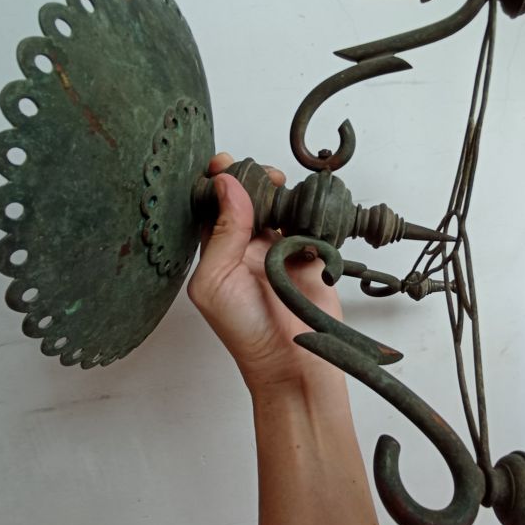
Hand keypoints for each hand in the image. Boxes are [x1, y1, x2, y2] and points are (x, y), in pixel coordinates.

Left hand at [188, 153, 343, 392]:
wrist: (291, 362)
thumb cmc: (245, 330)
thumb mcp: (215, 281)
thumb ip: (222, 233)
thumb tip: (228, 185)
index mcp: (217, 251)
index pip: (213, 205)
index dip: (217, 181)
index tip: (224, 162)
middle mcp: (247, 247)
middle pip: (249, 198)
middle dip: (253, 178)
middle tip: (263, 175)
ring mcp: (280, 250)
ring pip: (280, 206)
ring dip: (281, 192)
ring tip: (282, 187)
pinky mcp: (310, 256)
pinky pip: (310, 223)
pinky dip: (308, 211)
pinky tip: (303, 207)